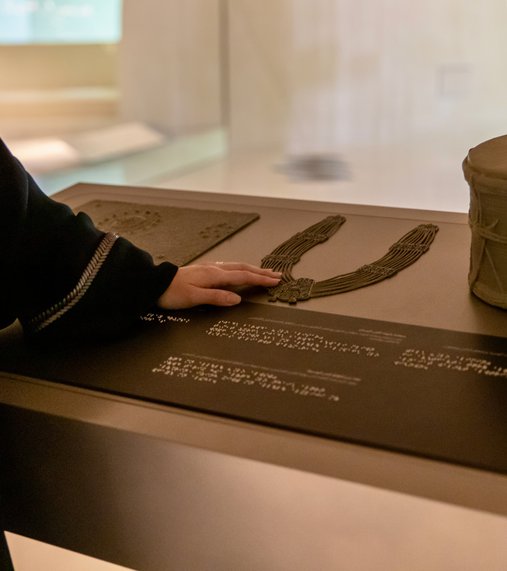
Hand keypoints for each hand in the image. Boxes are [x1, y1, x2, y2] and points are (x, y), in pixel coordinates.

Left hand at [157, 262, 281, 308]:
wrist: (153, 283)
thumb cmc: (171, 293)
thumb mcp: (194, 298)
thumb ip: (216, 298)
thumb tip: (238, 299)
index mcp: (214, 275)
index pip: (243, 277)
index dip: (260, 279)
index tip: (275, 281)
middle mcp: (213, 269)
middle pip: (242, 269)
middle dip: (260, 272)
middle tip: (276, 275)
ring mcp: (208, 269)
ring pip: (235, 267)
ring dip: (251, 269)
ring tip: (263, 272)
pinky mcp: (203, 271)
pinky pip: (228, 268)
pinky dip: (240, 270)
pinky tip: (238, 271)